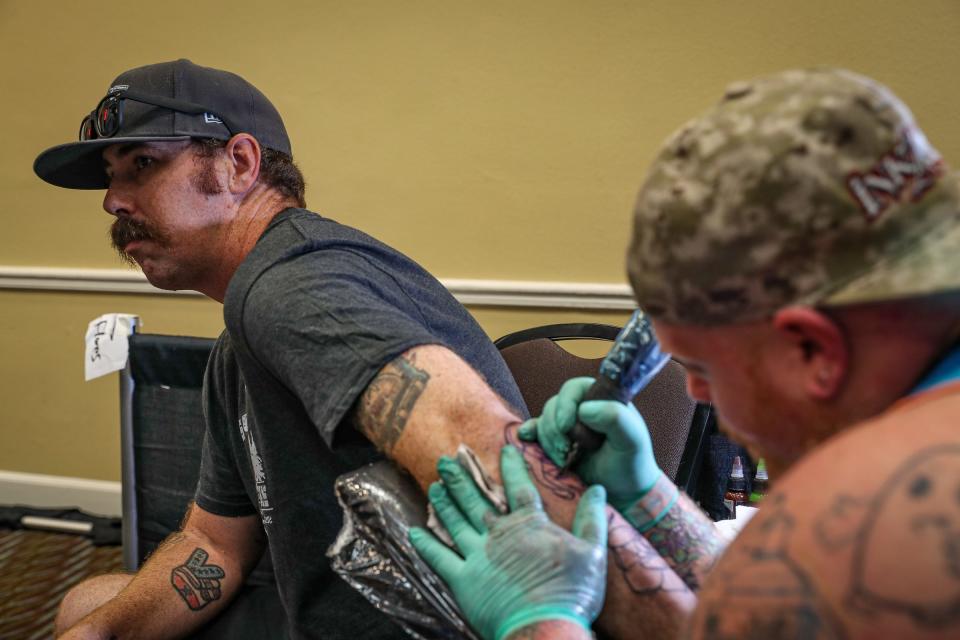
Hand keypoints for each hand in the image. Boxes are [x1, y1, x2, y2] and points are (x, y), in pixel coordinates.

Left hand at [409, 445, 606, 639]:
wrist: (544, 628)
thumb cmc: (571, 592)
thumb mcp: (591, 551)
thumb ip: (592, 518)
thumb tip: (598, 488)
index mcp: (529, 525)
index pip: (519, 487)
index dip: (511, 466)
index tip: (504, 448)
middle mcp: (499, 534)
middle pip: (476, 500)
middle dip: (460, 478)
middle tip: (445, 459)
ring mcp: (478, 556)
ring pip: (455, 523)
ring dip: (443, 503)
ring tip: (433, 486)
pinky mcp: (463, 580)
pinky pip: (439, 559)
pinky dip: (425, 545)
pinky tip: (412, 531)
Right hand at [518, 377, 661, 512]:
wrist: (622, 494)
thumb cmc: (630, 463)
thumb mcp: (632, 439)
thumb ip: (616, 418)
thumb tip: (583, 409)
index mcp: (600, 400)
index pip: (573, 389)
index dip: (565, 405)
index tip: (566, 427)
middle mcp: (581, 409)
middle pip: (554, 406)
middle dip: (555, 428)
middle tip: (567, 450)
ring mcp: (565, 426)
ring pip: (543, 420)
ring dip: (548, 440)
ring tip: (563, 458)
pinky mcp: (553, 442)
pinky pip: (533, 431)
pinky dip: (529, 435)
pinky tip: (526, 440)